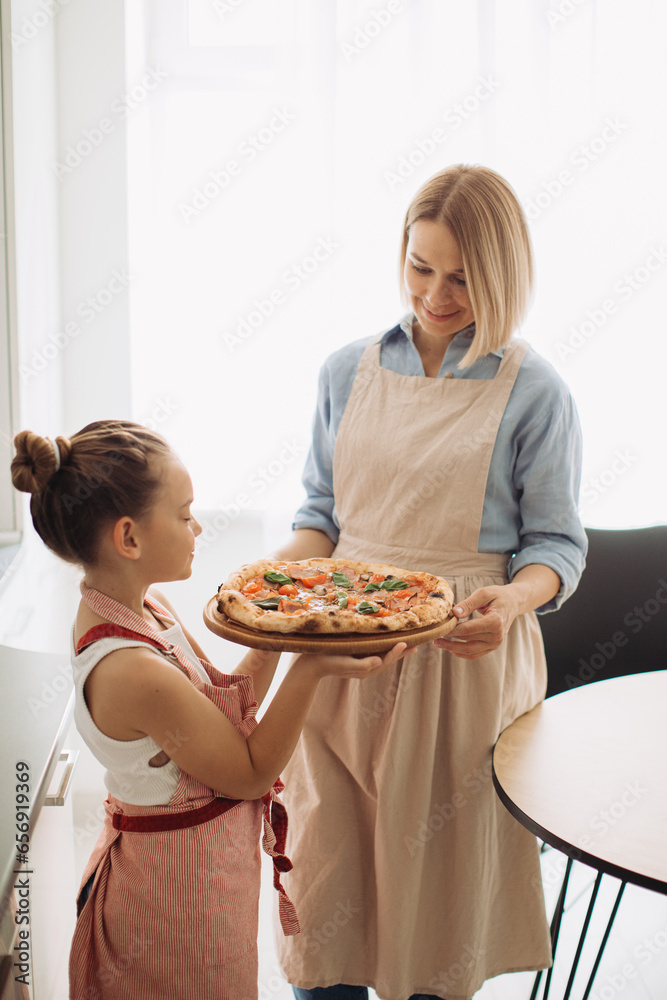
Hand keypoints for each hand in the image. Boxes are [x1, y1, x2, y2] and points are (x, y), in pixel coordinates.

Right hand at [294, 641, 413, 679]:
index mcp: (365, 669)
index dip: (396, 653)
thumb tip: (379, 661)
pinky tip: (385, 640)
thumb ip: (363, 664)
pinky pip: (374, 651)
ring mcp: (361, 661)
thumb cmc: (328, 661)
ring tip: (406, 643)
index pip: (385, 661)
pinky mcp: (356, 656)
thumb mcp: (344, 663)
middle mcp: (366, 667)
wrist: (311, 664)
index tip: (405, 643)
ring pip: (382, 655)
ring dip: (394, 649)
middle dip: (401, 653)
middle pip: (387, 659)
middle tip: (415, 645)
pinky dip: (383, 646)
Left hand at [433, 585, 522, 659]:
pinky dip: (461, 653)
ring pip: (470, 651)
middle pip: (467, 641)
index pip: (468, 629)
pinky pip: (474, 654)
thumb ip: (469, 603)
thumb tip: (455, 613)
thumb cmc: (497, 595)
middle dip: (449, 641)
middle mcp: (497, 635)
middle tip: (434, 637)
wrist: (513, 602)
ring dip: (453, 649)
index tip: (439, 629)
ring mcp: (495, 643)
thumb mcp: (483, 593)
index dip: (452, 630)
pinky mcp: (492, 647)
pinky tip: (450, 648)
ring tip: (438, 643)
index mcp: (495, 621)